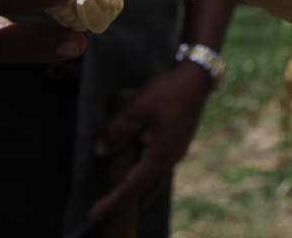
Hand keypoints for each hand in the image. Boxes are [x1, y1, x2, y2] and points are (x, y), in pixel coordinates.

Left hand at [89, 61, 211, 221]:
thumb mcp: (136, 109)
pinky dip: (149, 179)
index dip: (113, 201)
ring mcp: (177, 152)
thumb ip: (117, 131)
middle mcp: (171, 158)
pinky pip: (162, 170)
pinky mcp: (179, 144)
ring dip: (139, 193)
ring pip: (157, 182)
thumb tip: (100, 152)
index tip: (95, 213)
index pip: (132, 186)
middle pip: (147, 191)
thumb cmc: (167, 92)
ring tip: (124, 202)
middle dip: (126, 204)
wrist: (196, 78)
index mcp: (160, 154)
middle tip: (106, 212)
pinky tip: (142, 174)